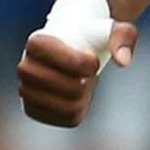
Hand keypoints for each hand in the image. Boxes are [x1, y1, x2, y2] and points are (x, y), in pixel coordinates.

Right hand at [17, 22, 133, 127]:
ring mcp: (27, 90)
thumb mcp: (113, 30)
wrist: (80, 51)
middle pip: (49, 81)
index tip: (94, 61)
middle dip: (78, 82)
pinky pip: (60, 119)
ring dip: (79, 97)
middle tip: (92, 76)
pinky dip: (77, 111)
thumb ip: (123, 37)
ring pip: (53, 103)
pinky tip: (82, 99)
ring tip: (87, 85)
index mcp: (37, 42)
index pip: (46, 53)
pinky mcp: (35, 109)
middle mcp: (26, 66)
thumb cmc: (95, 37)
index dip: (74, 61)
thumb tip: (123, 62)